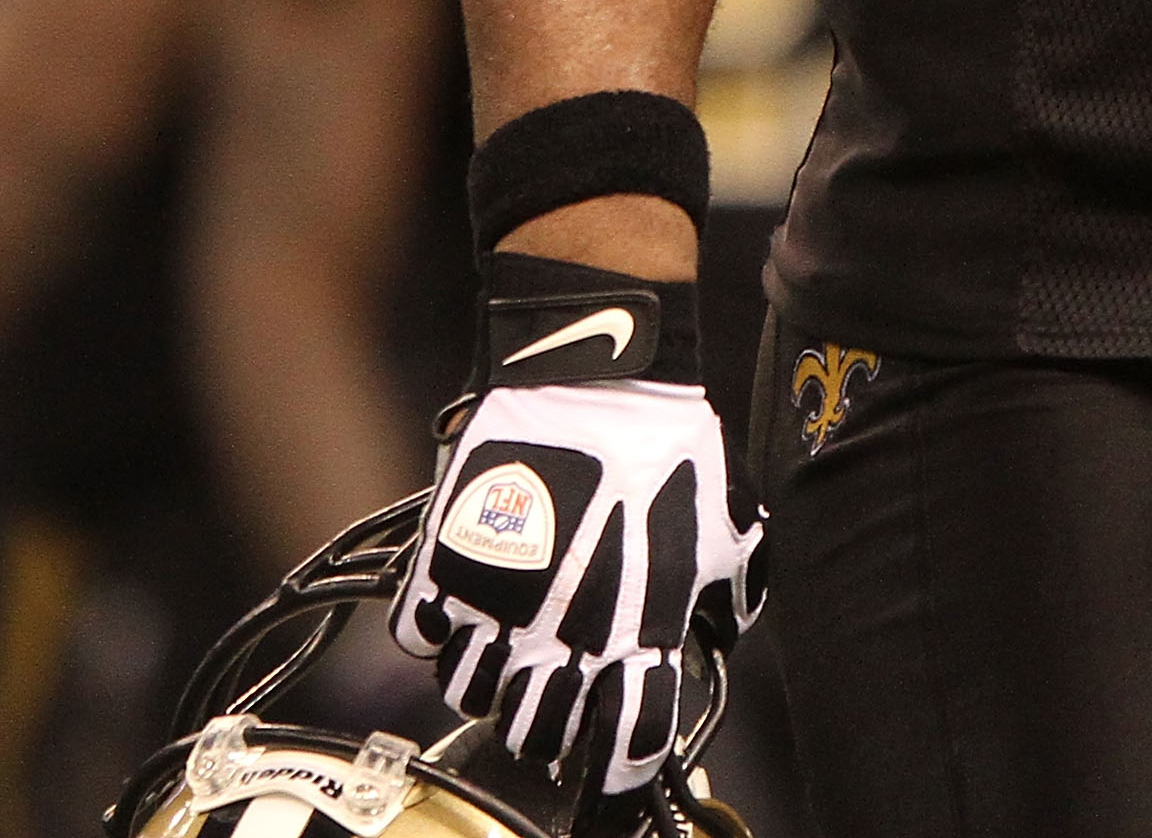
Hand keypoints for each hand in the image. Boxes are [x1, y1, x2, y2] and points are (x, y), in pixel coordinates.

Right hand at [393, 374, 762, 793]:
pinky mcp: (442, 567)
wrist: (596, 372)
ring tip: (517, 629)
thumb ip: (728, 592)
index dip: (618, 779)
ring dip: (494, 674)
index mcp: (635, 635)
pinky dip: (442, 623)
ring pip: (472, 696)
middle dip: (551, 721)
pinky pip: (422, 638)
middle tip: (562, 678)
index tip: (611, 778)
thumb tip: (719, 629)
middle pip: (536, 739)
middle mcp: (560, 639)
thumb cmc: (667, 443)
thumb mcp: (727, 523)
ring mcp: (493, 606)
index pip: (623, 753)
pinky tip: (476, 588)